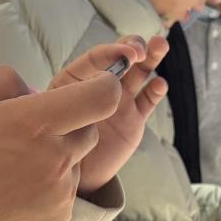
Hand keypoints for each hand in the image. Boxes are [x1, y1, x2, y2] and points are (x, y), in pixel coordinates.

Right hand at [0, 65, 121, 220]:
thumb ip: (3, 80)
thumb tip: (36, 90)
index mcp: (34, 122)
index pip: (102, 97)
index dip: (105, 86)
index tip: (94, 86)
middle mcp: (57, 155)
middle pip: (91, 126)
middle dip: (70, 122)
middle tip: (30, 132)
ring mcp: (62, 187)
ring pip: (78, 157)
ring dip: (59, 153)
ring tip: (18, 164)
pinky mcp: (62, 212)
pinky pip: (69, 186)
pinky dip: (53, 181)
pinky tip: (20, 186)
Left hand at [50, 35, 168, 194]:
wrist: (75, 176)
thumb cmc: (61, 146)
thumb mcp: (60, 121)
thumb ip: (78, 105)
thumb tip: (97, 89)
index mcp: (77, 79)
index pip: (96, 57)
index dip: (113, 50)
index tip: (127, 53)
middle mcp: (101, 85)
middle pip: (121, 57)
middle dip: (133, 46)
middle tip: (141, 49)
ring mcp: (120, 100)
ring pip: (139, 73)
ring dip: (151, 57)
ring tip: (160, 45)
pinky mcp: (135, 118)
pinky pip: (148, 100)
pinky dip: (155, 90)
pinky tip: (159, 84)